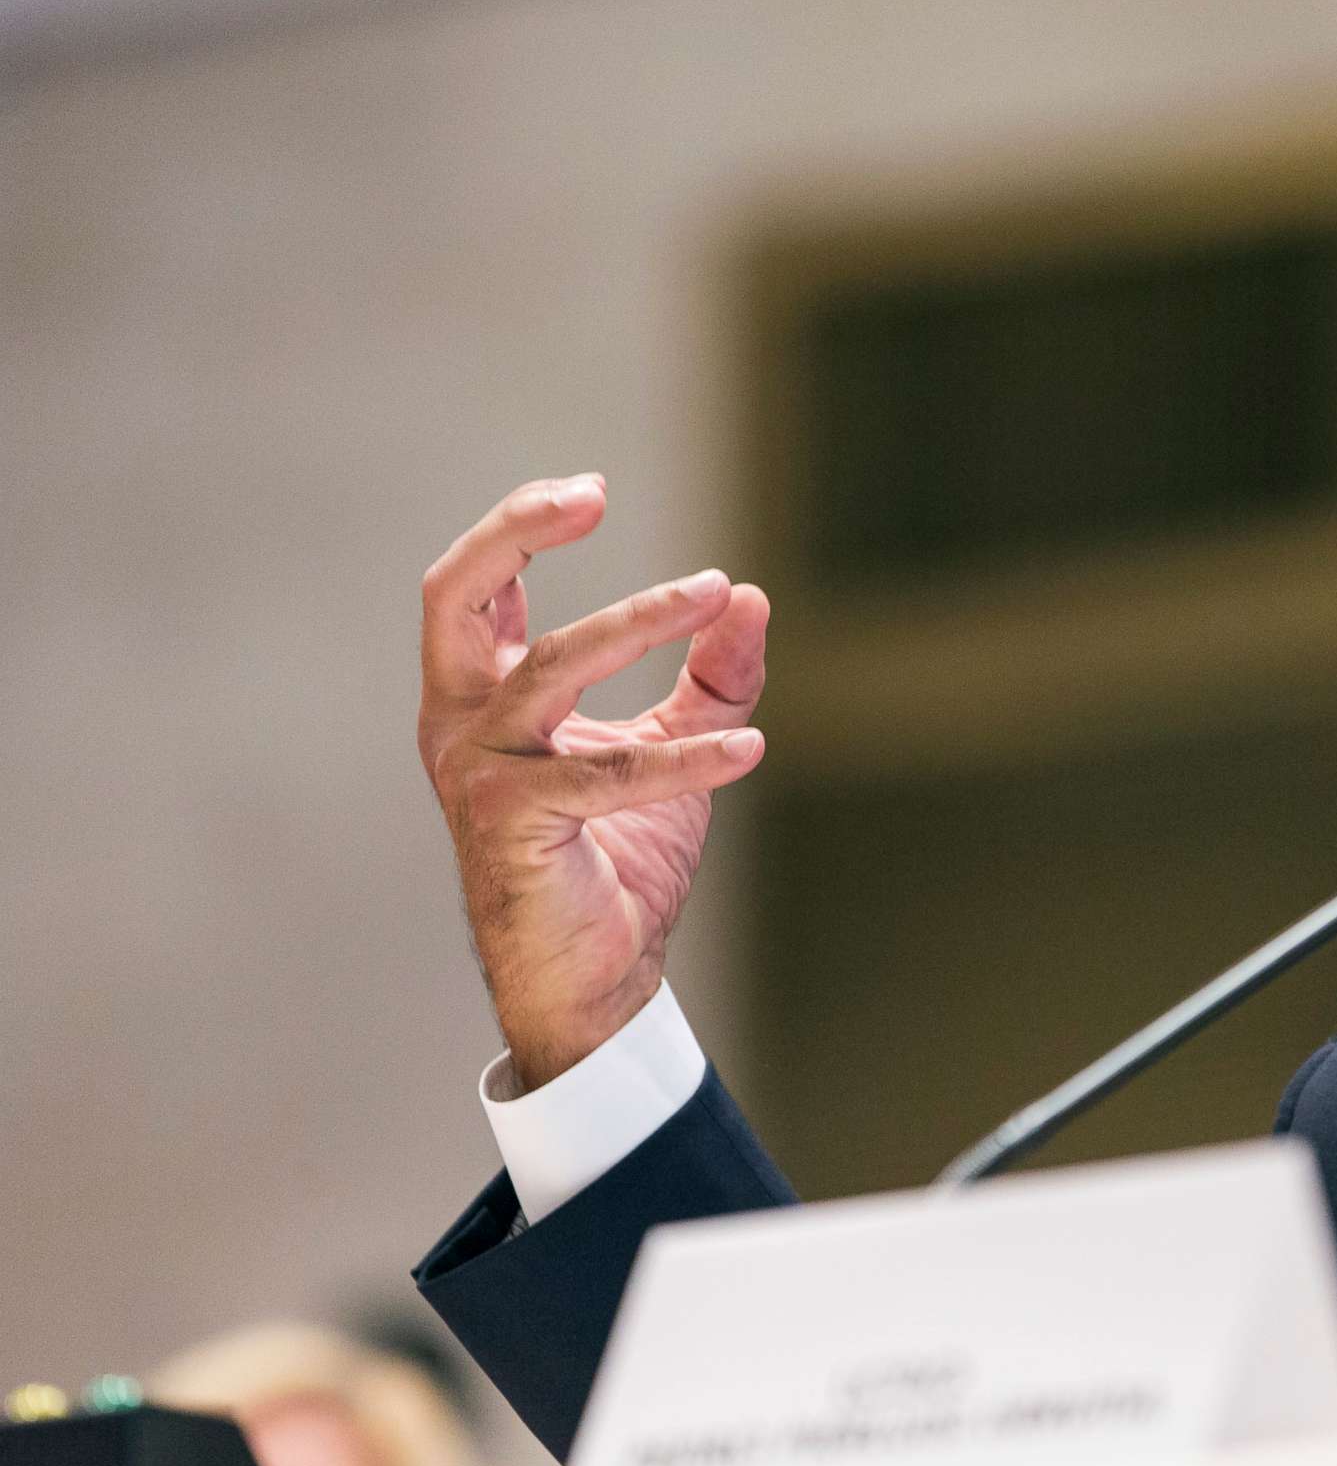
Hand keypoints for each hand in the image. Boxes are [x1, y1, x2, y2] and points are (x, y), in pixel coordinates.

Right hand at [418, 475, 769, 1087]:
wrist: (597, 974)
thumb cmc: (618, 855)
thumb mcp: (675, 744)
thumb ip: (712, 677)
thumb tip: (750, 598)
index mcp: (484, 695)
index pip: (475, 586)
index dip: (520, 524)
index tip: (591, 490)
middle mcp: (461, 723)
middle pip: (454, 596)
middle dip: (514, 532)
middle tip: (591, 497)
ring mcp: (477, 773)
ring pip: (548, 668)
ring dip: (637, 620)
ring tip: (715, 592)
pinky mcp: (511, 826)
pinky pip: (608, 776)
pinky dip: (686, 758)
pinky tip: (752, 749)